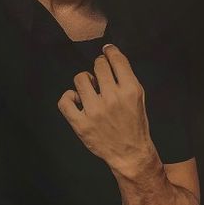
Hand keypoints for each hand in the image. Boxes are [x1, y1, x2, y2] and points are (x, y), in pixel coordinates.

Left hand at [57, 43, 152, 170]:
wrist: (129, 152)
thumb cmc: (134, 123)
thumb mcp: (138, 97)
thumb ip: (125, 77)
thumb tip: (109, 54)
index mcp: (130, 90)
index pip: (116, 60)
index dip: (109, 52)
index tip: (106, 51)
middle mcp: (112, 98)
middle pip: (98, 65)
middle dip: (99, 67)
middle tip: (100, 77)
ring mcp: (95, 111)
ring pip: (80, 79)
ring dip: (85, 82)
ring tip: (90, 92)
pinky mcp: (81, 124)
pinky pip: (65, 100)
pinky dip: (69, 98)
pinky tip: (77, 102)